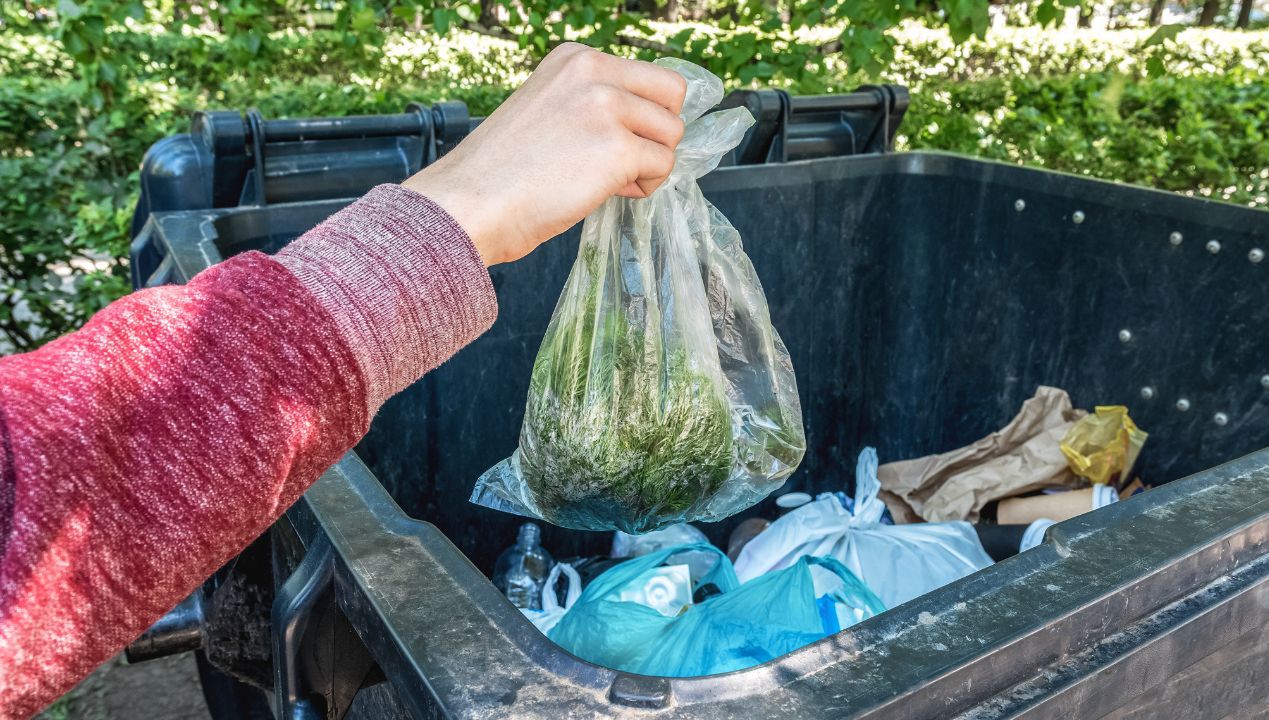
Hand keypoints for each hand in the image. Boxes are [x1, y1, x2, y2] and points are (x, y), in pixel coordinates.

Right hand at [402, 43, 686, 265]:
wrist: (471, 203)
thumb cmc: (501, 171)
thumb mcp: (546, 108)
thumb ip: (590, 103)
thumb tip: (641, 124)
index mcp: (576, 58)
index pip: (648, 77)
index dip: (640, 115)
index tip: (609, 139)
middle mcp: (594, 71)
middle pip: (671, 96)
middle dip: (657, 133)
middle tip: (623, 160)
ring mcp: (607, 107)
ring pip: (671, 134)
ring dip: (650, 163)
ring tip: (610, 180)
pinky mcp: (619, 148)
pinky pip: (662, 167)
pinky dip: (644, 187)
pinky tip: (609, 193)